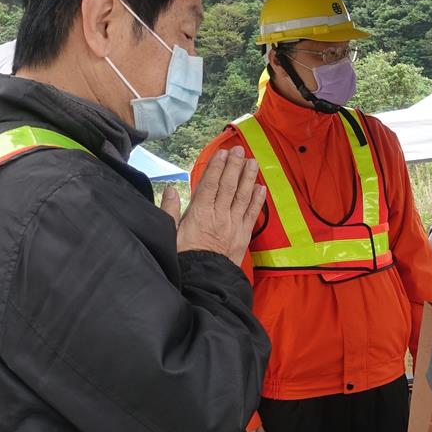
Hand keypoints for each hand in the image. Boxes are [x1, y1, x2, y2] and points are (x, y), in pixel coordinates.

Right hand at [175, 146, 266, 264]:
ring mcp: (233, 225)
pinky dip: (257, 200)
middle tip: (239, 150)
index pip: (209, 184)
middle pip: (228, 186)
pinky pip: (251, 214)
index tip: (221, 153)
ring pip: (242, 196)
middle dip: (233, 166)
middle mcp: (219, 216)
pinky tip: (261, 188)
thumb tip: (169, 189)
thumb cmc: (184, 258)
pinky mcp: (243, 236)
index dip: (216, 167)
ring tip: (252, 162)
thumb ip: (169, 210)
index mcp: (200, 214)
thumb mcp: (169, 234)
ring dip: (248, 177)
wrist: (203, 281)